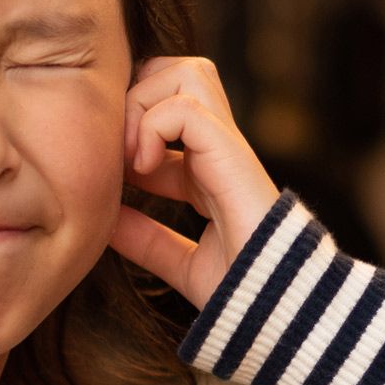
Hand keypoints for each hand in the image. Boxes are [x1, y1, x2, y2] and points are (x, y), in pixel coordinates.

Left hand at [108, 56, 280, 309]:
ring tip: (132, 156)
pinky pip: (185, 107)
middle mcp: (220, 151)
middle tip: (118, 150)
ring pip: (186, 72)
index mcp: (210, 172)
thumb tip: (105, 223)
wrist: (279, 312)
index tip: (112, 171)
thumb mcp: (182, 265)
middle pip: (176, 71)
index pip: (165, 113)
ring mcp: (229, 148)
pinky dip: (152, 127)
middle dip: (136, 95)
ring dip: (143, 104)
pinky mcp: (233, 153)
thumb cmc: (242, 296)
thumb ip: (148, 240)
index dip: (128, 127)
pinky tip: (143, 167)